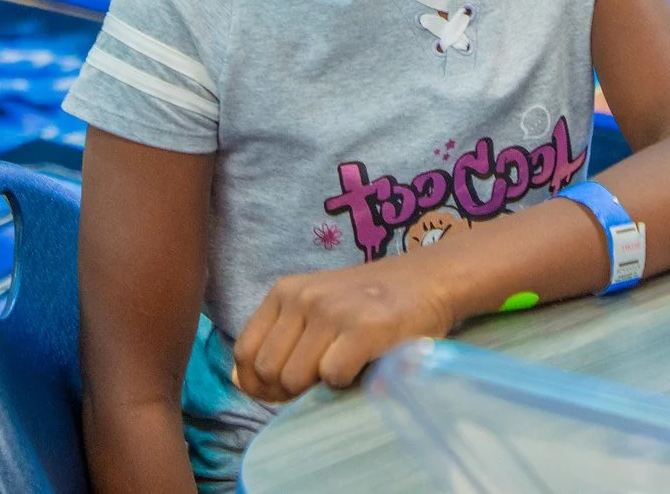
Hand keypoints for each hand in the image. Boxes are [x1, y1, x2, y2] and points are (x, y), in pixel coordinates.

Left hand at [231, 253, 460, 402]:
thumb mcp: (315, 305)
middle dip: (287, 389)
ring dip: (317, 386)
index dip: (257, 382)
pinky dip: (346, 382)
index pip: (244, 352)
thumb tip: (241, 382)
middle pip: (268, 371)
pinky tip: (362, 364)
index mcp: (284, 292)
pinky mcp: (362, 329)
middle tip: (317, 382)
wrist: (428, 280)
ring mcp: (332, 312)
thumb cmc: (368, 302)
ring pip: (295, 378)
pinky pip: (333, 377)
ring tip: (341, 367)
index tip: (281, 390)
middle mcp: (303, 298)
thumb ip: (280, 337)